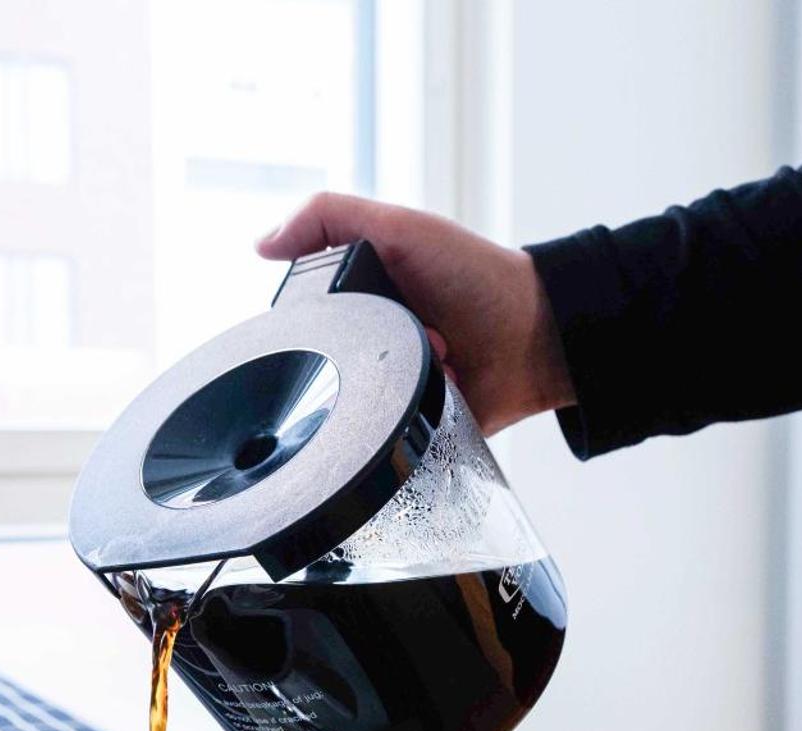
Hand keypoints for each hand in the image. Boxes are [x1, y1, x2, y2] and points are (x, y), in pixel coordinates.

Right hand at [258, 193, 573, 434]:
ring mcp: (393, 387)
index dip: (311, 324)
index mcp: (358, 299)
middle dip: (357, 356)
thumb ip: (328, 218)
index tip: (346, 317)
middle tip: (394, 339)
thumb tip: (261, 244)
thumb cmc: (476, 275)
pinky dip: (407, 420)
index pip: (303, 320)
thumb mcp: (400, 229)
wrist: (540, 335)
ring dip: (389, 386)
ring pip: (355, 406)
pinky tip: (434, 393)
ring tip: (431, 359)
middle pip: (324, 368)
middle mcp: (369, 343)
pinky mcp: (414, 428)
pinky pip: (388, 440)